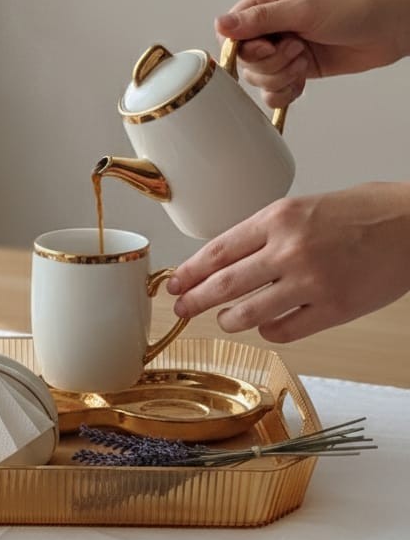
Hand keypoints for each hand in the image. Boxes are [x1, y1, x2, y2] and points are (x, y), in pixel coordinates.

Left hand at [167, 183, 409, 342]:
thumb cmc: (364, 212)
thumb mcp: (304, 207)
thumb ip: (266, 232)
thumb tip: (226, 260)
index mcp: (279, 218)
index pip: (217, 251)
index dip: (189, 272)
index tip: (174, 283)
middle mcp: (290, 249)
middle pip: (223, 285)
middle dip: (194, 300)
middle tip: (181, 308)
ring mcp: (312, 282)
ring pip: (248, 314)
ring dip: (229, 320)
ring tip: (225, 319)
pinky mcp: (335, 309)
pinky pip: (283, 331)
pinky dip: (269, 331)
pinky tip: (269, 325)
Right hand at [216, 0, 409, 106]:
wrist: (391, 28)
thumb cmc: (357, 7)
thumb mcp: (304, 10)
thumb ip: (260, 19)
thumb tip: (220, 23)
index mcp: (268, 0)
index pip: (232, 31)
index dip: (244, 48)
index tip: (269, 47)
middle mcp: (271, 25)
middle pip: (244, 59)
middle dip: (269, 63)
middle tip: (295, 50)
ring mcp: (282, 49)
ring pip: (257, 77)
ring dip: (280, 76)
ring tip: (304, 61)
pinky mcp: (294, 69)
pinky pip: (272, 91)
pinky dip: (284, 91)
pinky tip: (302, 80)